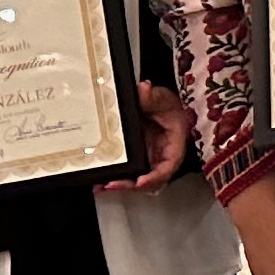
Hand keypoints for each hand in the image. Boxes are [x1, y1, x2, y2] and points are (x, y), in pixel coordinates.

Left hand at [103, 79, 189, 195]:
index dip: (154, 177)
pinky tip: (100, 181)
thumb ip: (153, 96)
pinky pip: (130, 174)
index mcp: (174, 146)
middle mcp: (161, 158)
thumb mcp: (162, 99)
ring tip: (101, 185)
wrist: (158, 105)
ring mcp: (149, 160)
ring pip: (138, 180)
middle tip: (111, 185)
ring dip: (122, 185)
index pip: (167, 167)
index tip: (139, 181)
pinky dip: (117, 179)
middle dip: (131, 185)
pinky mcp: (138, 159)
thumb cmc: (167, 105)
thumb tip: (144, 89)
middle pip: (150, 180)